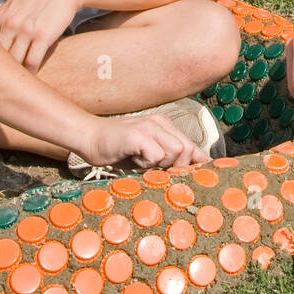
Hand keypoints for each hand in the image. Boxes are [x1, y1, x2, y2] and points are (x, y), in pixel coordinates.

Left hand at [0, 0, 83, 71]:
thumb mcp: (16, 3)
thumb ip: (3, 19)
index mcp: (2, 16)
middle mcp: (11, 23)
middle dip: (3, 66)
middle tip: (7, 73)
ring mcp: (26, 30)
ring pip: (15, 61)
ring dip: (17, 71)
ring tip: (20, 77)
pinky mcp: (43, 36)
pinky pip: (32, 61)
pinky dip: (31, 71)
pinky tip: (33, 72)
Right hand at [82, 113, 210, 169]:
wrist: (89, 138)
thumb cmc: (117, 149)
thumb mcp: (145, 154)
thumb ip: (165, 159)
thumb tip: (187, 171)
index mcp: (163, 125)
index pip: (190, 143)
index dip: (197, 159)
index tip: (205, 171)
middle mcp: (159, 123)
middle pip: (187, 148)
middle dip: (178, 166)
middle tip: (158, 170)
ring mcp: (149, 127)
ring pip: (175, 151)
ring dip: (161, 165)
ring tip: (143, 162)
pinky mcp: (138, 134)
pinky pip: (156, 155)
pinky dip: (147, 164)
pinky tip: (134, 159)